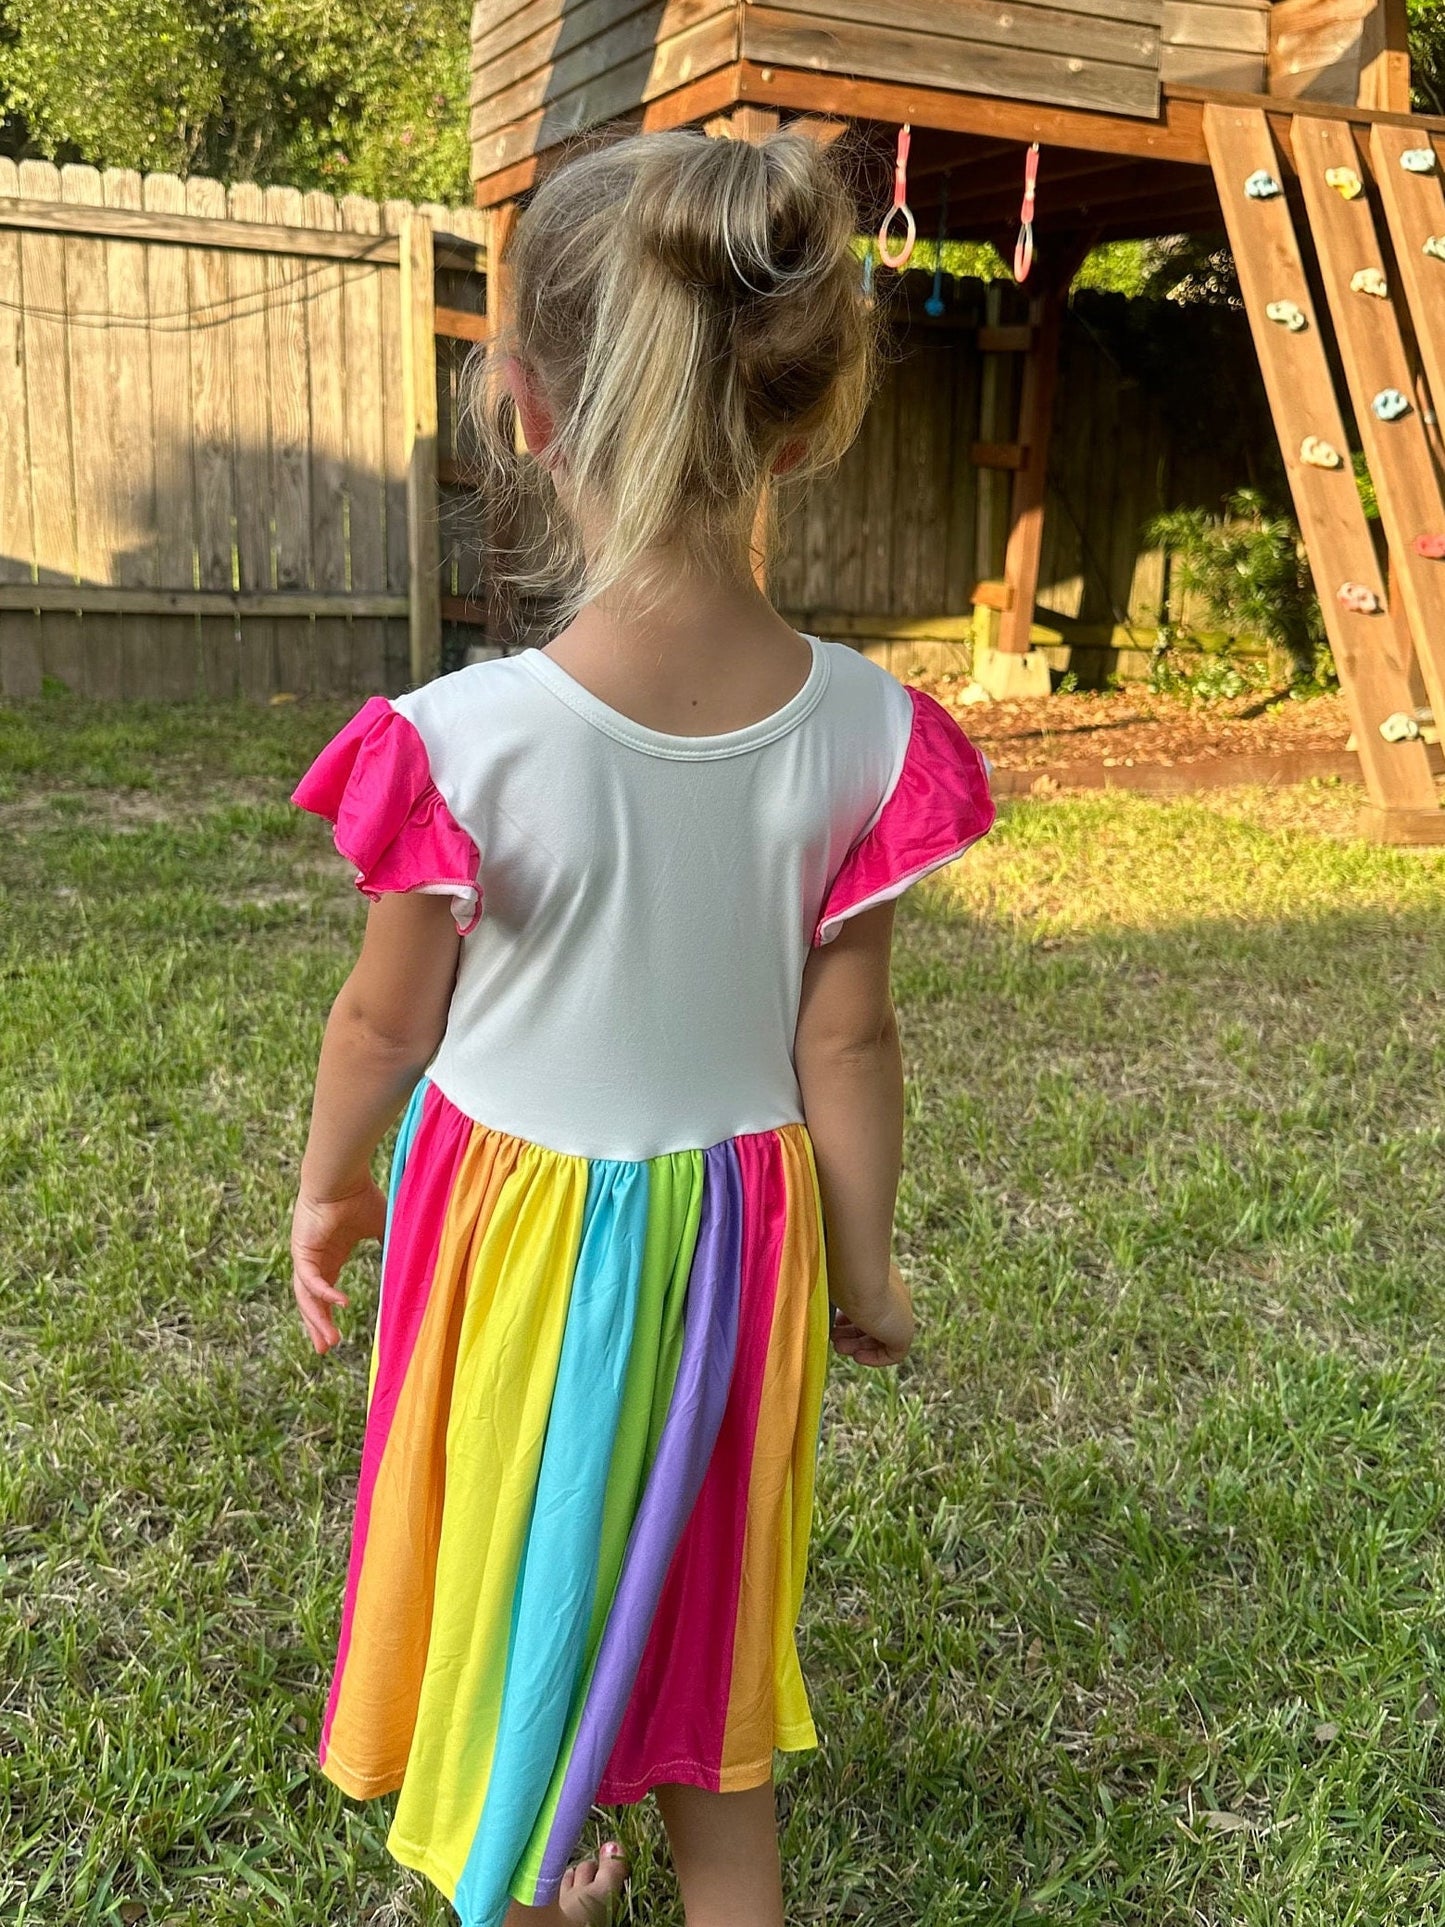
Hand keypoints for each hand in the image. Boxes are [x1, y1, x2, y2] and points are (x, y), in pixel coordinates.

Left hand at [290, 1178, 386, 1354]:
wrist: (343, 1176)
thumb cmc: (360, 1196)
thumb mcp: (379, 1228)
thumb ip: (388, 1247)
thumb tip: (408, 1263)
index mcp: (329, 1257)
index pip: (323, 1295)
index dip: (328, 1316)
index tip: (334, 1339)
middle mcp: (314, 1261)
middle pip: (311, 1303)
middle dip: (317, 1326)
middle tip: (324, 1349)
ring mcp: (305, 1257)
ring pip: (307, 1298)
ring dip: (317, 1320)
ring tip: (329, 1342)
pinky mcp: (302, 1252)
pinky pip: (312, 1280)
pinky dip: (325, 1294)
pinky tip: (341, 1304)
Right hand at [830, 1260, 913, 1367]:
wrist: (861, 1279)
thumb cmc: (844, 1277)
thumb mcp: (837, 1287)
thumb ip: (835, 1297)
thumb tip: (822, 1309)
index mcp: (883, 1280)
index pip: (869, 1304)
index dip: (850, 1316)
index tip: (834, 1320)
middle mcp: (894, 1296)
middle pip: (873, 1322)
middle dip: (850, 1333)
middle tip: (833, 1338)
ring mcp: (901, 1315)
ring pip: (879, 1337)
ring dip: (856, 1345)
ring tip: (839, 1347)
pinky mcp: (904, 1334)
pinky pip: (892, 1353)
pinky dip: (873, 1357)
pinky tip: (857, 1355)